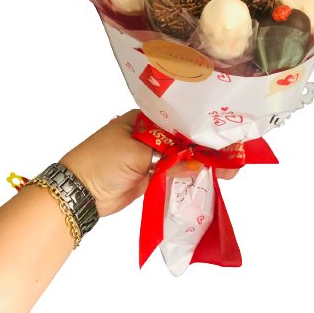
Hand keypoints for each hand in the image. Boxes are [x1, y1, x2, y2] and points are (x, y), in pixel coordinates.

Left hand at [60, 109, 238, 217]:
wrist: (79, 192)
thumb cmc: (102, 161)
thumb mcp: (136, 153)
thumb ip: (170, 158)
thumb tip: (199, 165)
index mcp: (146, 120)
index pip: (181, 121)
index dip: (203, 128)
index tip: (225, 136)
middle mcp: (152, 135)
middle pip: (186, 140)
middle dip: (208, 147)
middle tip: (234, 156)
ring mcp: (153, 156)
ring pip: (184, 158)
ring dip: (203, 163)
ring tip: (228, 169)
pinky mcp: (152, 176)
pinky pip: (176, 175)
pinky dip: (191, 177)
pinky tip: (210, 178)